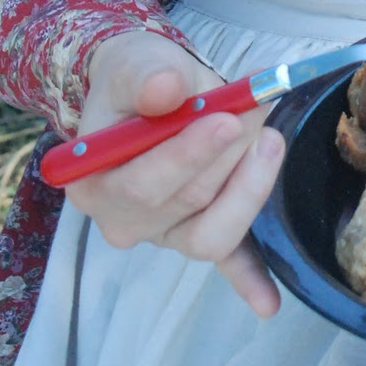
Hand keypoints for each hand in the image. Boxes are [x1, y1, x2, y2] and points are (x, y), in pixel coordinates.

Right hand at [67, 30, 285, 315]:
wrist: (142, 90)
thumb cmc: (136, 78)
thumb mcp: (134, 62)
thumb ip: (148, 75)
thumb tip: (167, 90)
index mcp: (94, 182)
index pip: (142, 183)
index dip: (188, 154)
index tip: (228, 119)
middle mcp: (123, 219)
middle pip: (185, 202)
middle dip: (230, 154)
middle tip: (260, 107)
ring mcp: (164, 233)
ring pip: (210, 233)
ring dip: (248, 189)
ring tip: (271, 139)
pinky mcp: (199, 232)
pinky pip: (224, 262)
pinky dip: (247, 281)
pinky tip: (268, 304)